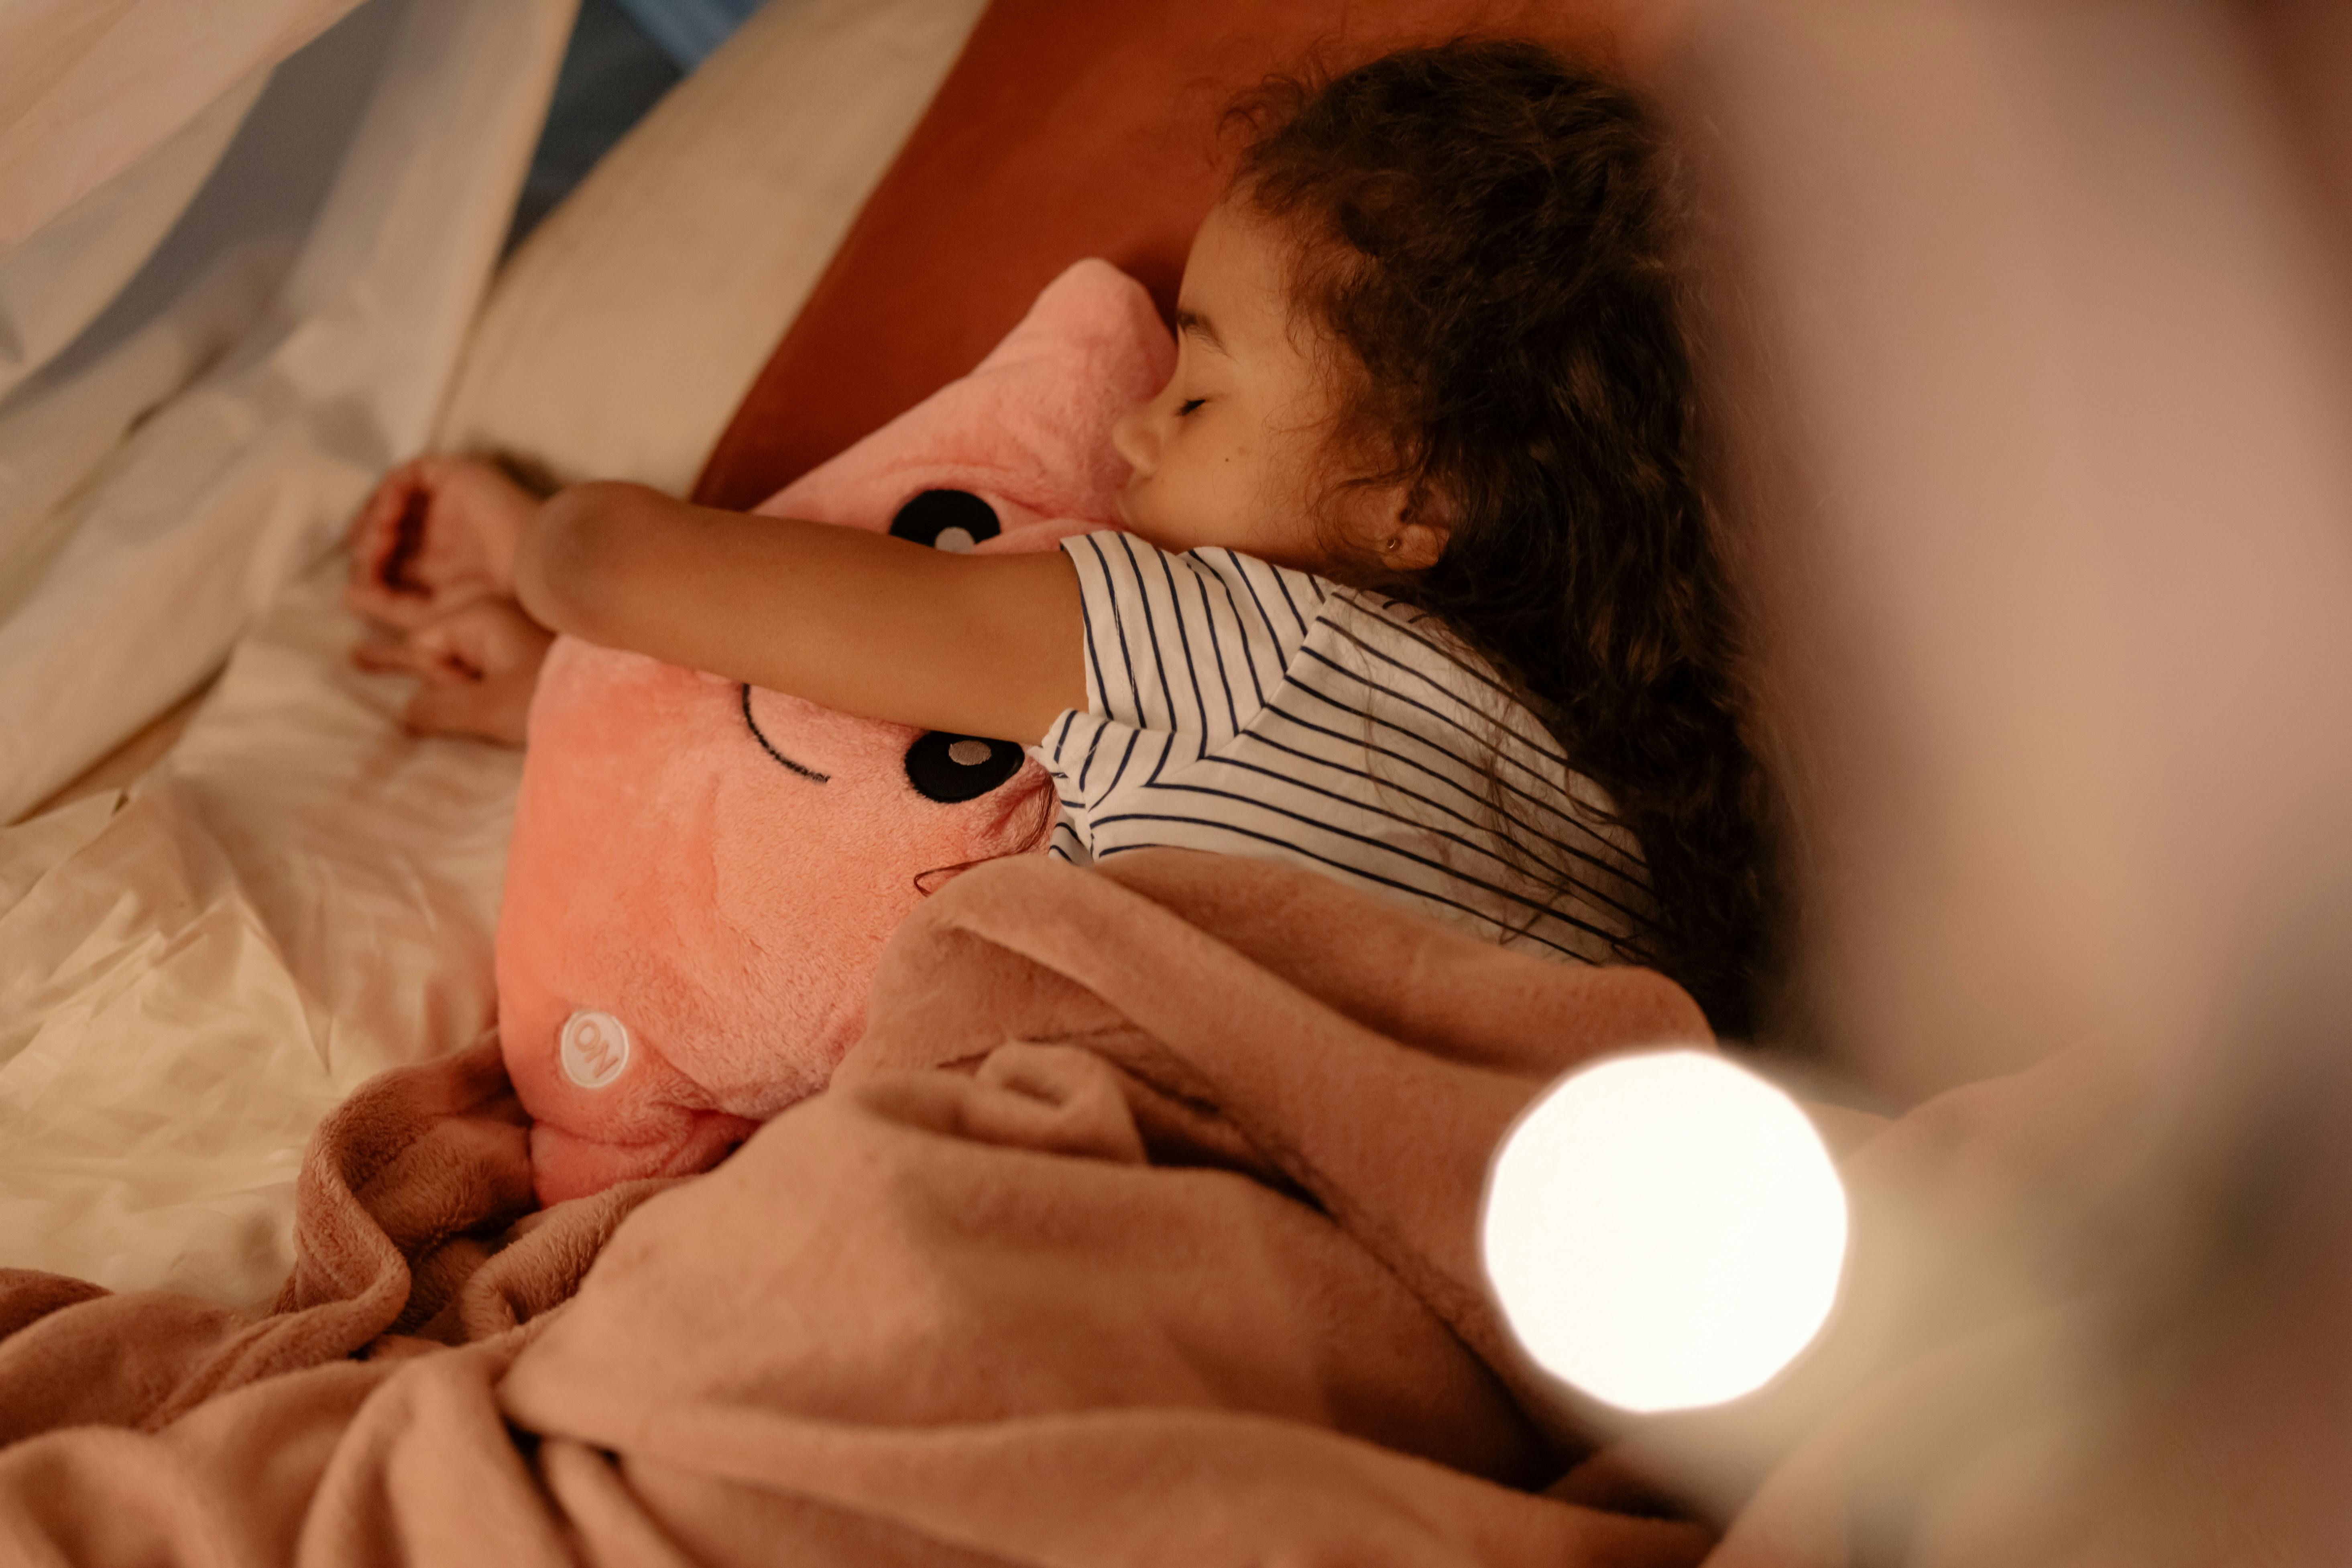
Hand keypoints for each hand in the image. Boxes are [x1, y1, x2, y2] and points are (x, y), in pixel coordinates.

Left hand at [346, 455, 540, 630]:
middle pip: (381, 524)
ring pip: (389, 498)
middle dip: (366, 541)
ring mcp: (447, 502)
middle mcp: (440, 529)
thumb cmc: (492, 601)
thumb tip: (347, 593)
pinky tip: (389, 518)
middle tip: (371, 559)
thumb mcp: (428, 614)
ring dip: (373, 518)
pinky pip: (408, 475)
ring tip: (377, 542)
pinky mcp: (455, 478)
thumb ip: (387, 605)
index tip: (366, 585)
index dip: (366, 566)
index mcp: (437, 562)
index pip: (384, 554)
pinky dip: (389, 494)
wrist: (533, 573)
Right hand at [353, 597, 555, 745]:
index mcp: (479, 617)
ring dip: (441, 680)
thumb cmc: (555, 698)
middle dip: (437, 678)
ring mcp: (507, 634)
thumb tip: (403, 714)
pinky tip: (410, 662)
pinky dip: (450, 673)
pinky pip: (474, 663)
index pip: (424, 645)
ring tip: (363, 661)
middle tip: (405, 672)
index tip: (474, 694)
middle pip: (436, 649)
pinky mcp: (522, 655)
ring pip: (454, 659)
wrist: (621, 703)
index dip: (438, 678)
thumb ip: (438, 710)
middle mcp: (490, 618)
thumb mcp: (491, 709)